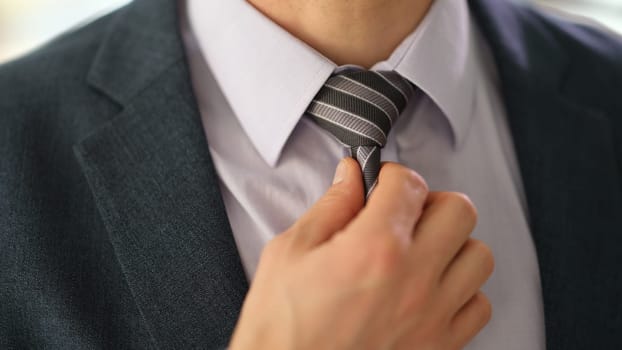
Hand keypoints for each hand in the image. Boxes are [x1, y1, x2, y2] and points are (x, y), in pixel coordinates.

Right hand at [229, 159, 493, 349]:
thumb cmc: (280, 328)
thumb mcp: (289, 253)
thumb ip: (330, 207)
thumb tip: (350, 177)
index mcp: (373, 248)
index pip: (410, 185)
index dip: (392, 176)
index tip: (382, 184)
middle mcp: (413, 279)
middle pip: (458, 211)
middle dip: (430, 201)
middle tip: (405, 212)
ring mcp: (432, 315)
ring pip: (478, 256)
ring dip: (452, 244)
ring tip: (422, 251)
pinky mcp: (440, 345)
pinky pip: (479, 305)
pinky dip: (462, 291)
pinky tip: (431, 290)